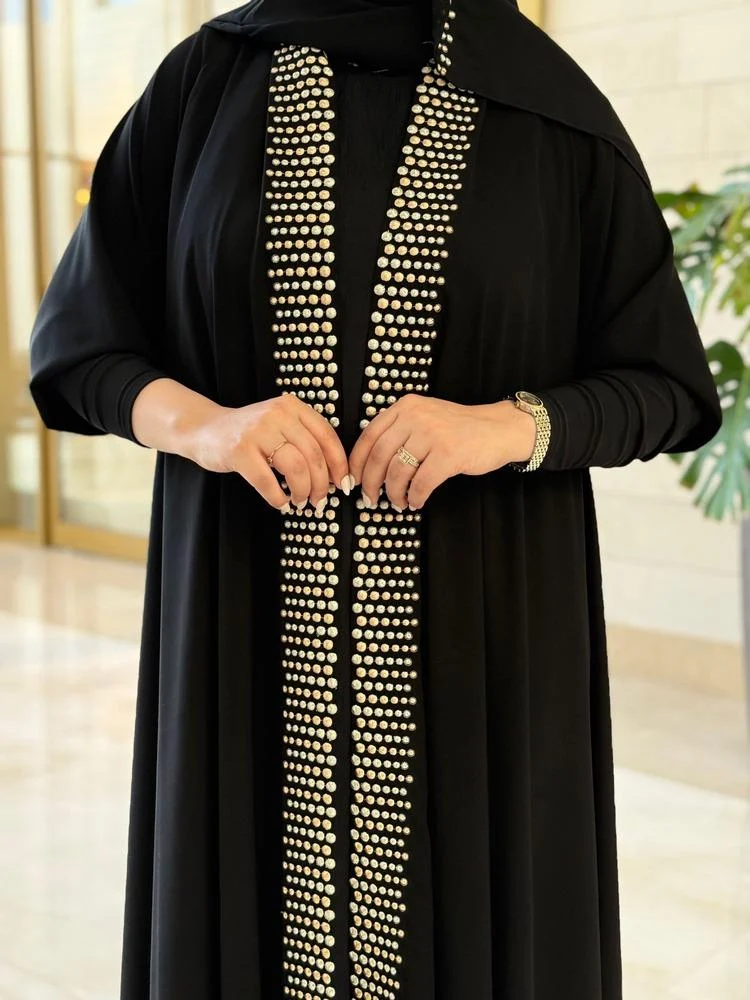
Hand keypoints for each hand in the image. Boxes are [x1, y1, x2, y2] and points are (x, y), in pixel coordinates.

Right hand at [189, 393, 352, 512]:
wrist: (205, 430)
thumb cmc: (249, 435)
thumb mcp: (280, 426)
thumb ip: (305, 442)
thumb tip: (334, 476)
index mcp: (293, 407)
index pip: (327, 436)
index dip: (339, 464)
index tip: (342, 484)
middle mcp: (277, 414)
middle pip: (314, 455)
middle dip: (321, 484)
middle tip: (319, 500)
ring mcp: (257, 431)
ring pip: (296, 467)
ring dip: (302, 491)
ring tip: (299, 501)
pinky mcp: (239, 450)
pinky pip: (267, 482)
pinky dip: (277, 498)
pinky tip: (280, 502)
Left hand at [348, 395, 536, 510]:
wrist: (497, 429)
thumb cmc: (459, 429)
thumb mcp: (425, 418)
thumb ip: (399, 432)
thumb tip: (368, 465)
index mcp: (405, 407)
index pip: (369, 435)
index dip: (357, 462)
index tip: (353, 480)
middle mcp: (416, 416)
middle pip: (379, 456)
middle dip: (371, 483)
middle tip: (370, 499)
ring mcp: (433, 434)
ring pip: (398, 472)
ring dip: (394, 493)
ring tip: (399, 502)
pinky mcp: (448, 454)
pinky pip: (421, 483)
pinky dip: (415, 497)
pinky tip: (416, 502)